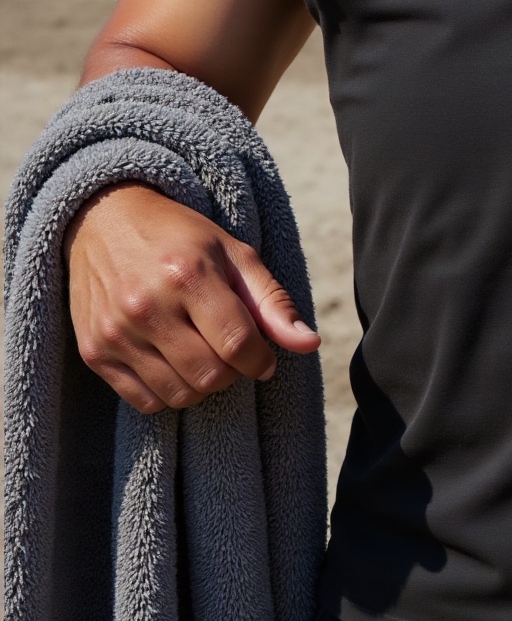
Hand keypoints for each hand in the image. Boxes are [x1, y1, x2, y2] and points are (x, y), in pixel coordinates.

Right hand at [65, 181, 319, 414]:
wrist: (104, 218)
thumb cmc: (179, 236)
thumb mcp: (232, 252)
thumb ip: (272, 301)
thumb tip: (309, 344)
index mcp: (188, 274)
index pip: (238, 345)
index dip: (260, 360)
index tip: (262, 356)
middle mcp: (147, 306)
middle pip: (210, 377)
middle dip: (232, 371)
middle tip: (229, 349)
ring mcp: (116, 332)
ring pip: (179, 395)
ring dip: (201, 384)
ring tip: (201, 352)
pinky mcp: (93, 352)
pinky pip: (145, 402)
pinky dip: (167, 392)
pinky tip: (171, 361)